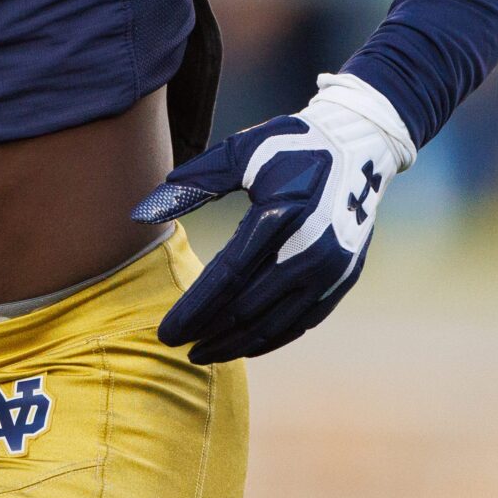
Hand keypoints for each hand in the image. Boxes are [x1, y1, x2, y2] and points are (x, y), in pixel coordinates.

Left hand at [131, 73, 416, 363]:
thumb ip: (191, 185)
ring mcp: (331, 269)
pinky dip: (270, 337)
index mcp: (279, 217)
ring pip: (276, 324)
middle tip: (175, 345)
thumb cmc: (287, 145)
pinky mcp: (344, 279)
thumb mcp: (239, 153)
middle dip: (208, 332)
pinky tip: (243, 344)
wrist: (360, 144)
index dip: (194, 310)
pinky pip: (301, 321)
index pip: (226, 278)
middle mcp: (309, 250)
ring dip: (237, 344)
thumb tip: (138, 215)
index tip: (165, 332)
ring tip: (203, 353)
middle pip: (248, 308)